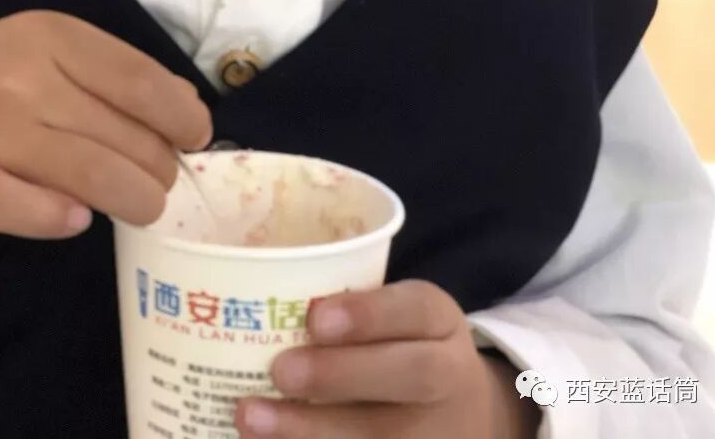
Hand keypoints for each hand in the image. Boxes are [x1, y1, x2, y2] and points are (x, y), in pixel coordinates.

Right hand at [0, 9, 212, 264]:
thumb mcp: (36, 54)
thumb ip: (106, 75)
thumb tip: (188, 110)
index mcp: (48, 35)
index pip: (141, 81)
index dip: (182, 118)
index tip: (197, 141)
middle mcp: (21, 77)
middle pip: (126, 136)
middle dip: (158, 170)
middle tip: (159, 185)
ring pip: (92, 173)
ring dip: (132, 200)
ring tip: (140, 209)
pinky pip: (26, 208)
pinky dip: (59, 217)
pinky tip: (75, 219)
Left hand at [234, 279, 539, 437]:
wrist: (464, 415)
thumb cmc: (399, 348)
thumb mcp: (395, 317)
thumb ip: (346, 307)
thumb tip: (251, 290)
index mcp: (439, 322)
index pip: (415, 308)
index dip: (368, 314)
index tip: (316, 317)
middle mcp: (448, 377)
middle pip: (410, 375)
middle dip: (339, 374)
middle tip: (279, 369)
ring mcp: (436, 431)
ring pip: (382, 434)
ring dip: (311, 429)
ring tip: (251, 417)